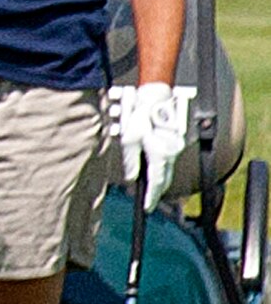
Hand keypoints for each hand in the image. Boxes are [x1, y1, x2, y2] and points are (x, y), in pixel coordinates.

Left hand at [119, 82, 187, 209]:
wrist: (157, 96)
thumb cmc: (142, 114)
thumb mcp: (129, 138)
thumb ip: (130, 161)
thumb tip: (131, 177)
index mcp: (160, 154)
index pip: (157, 182)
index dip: (152, 197)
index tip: (147, 207)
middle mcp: (171, 152)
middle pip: (165, 178)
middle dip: (157, 190)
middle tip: (149, 199)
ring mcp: (175, 146)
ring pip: (168, 169)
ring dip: (160, 178)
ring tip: (150, 187)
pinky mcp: (176, 140)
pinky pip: (169, 159)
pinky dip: (162, 166)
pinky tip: (154, 167)